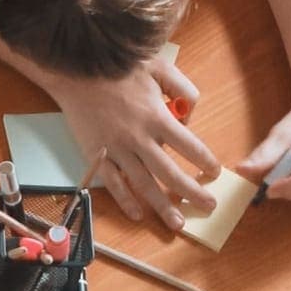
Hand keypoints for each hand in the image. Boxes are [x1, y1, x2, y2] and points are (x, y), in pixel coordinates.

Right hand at [52, 58, 219, 228]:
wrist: (75, 69)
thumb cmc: (119, 67)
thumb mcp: (159, 66)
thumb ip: (182, 89)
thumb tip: (190, 118)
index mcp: (156, 116)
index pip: (188, 145)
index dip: (205, 161)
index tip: (214, 172)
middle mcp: (139, 138)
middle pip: (170, 173)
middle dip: (192, 192)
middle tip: (208, 206)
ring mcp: (117, 150)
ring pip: (144, 184)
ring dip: (163, 206)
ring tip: (178, 223)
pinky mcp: (97, 155)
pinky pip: (113, 184)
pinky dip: (125, 201)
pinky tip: (138, 215)